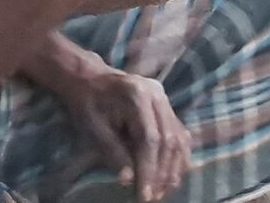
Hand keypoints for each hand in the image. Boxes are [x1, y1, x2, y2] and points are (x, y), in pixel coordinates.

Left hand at [56, 66, 192, 201]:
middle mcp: (157, 95)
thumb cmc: (89, 104)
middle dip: (162, 173)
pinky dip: (178, 157)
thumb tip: (129, 181)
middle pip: (169, 139)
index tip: (144, 195)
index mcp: (137, 96)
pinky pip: (180, 133)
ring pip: (179, 138)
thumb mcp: (94, 128)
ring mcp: (165, 99)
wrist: (91, 79)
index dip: (149, 169)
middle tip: (154, 197)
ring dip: (173, 168)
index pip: (150, 139)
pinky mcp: (167, 106)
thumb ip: (113, 152)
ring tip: (164, 191)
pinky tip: (172, 175)